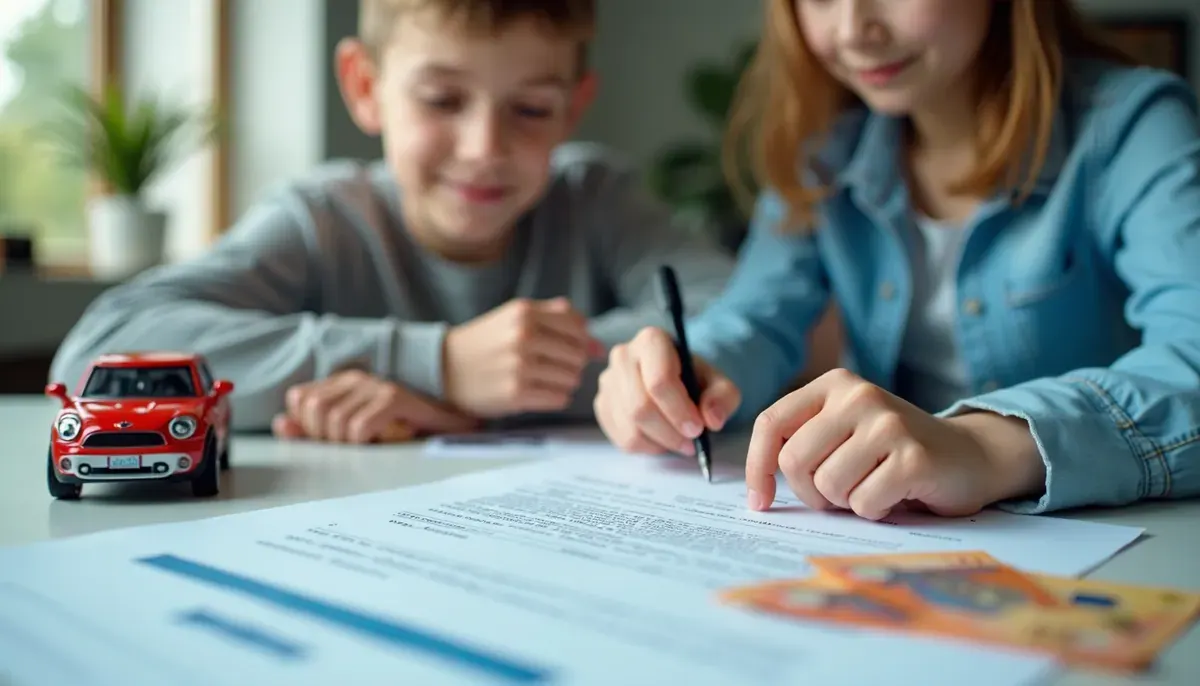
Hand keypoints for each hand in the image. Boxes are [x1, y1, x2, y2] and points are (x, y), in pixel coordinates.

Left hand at [273, 369, 478, 442]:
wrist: (454, 423)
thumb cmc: (405, 431)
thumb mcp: (355, 431)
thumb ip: (316, 429)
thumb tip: (282, 424)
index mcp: (344, 382)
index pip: (300, 399)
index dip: (307, 426)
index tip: (330, 441)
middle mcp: (358, 379)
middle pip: (313, 410)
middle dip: (325, 437)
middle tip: (353, 447)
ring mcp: (377, 387)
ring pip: (334, 421)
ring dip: (348, 444)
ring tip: (370, 445)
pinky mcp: (395, 399)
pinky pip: (359, 428)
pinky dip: (365, 443)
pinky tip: (382, 443)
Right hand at [443, 297, 604, 417]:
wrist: (445, 367)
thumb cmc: (486, 341)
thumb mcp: (516, 316)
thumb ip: (558, 319)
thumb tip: (599, 345)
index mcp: (524, 312)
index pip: (579, 327)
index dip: (581, 340)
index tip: (571, 348)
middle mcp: (523, 337)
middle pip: (578, 355)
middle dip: (573, 363)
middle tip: (555, 366)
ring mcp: (519, 366)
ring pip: (572, 378)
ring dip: (565, 382)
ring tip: (546, 379)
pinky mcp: (516, 393)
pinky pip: (559, 398)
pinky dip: (555, 398)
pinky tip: (539, 392)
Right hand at [594, 326, 741, 453]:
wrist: (675, 380)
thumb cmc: (695, 379)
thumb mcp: (719, 383)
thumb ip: (722, 397)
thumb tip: (712, 419)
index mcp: (652, 341)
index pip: (659, 381)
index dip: (679, 411)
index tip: (697, 429)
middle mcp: (623, 356)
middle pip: (641, 407)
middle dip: (669, 432)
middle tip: (690, 442)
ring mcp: (608, 381)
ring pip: (630, 426)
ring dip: (660, 443)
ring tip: (679, 442)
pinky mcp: (602, 404)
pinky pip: (621, 437)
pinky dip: (646, 447)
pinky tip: (661, 439)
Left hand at [745, 369, 1045, 519]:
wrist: (971, 455)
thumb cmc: (892, 453)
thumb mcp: (842, 431)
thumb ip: (803, 442)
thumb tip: (756, 489)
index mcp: (834, 384)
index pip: (771, 424)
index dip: (757, 467)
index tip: (759, 501)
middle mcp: (859, 395)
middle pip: (795, 461)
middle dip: (810, 493)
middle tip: (837, 495)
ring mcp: (888, 423)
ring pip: (828, 486)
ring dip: (846, 502)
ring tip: (872, 487)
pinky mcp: (913, 457)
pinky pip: (864, 503)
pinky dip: (875, 511)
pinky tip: (896, 494)